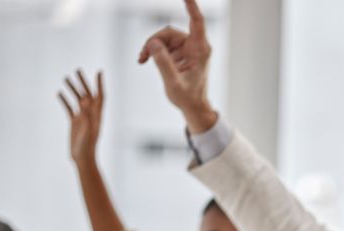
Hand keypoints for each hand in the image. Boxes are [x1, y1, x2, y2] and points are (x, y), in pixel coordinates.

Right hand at [58, 69, 103, 165]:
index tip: (99, 71)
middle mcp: (90, 115)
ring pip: (78, 100)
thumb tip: (85, 100)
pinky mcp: (75, 123)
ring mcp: (82, 118)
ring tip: (66, 78)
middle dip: (83, 82)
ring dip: (73, 89)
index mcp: (96, 115)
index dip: (100, 84)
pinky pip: (70, 108)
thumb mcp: (87, 131)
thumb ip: (87, 116)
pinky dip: (65, 100)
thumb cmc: (87, 147)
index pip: (99, 96)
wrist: (83, 159)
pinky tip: (59, 93)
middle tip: (77, 70)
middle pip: (88, 94)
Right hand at [137, 0, 216, 133]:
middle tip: (143, 55)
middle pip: (170, 32)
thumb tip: (153, 43)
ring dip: (151, 46)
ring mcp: (187, 48)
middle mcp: (195, 45)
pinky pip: (162, 44)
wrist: (192, 106)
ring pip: (163, 37)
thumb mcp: (174, 83)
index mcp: (201, 50)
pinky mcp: (179, 52)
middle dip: (154, 41)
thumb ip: (163, 63)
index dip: (191, 6)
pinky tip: (144, 60)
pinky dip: (152, 51)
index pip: (197, 21)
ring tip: (142, 59)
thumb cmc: (188, 97)